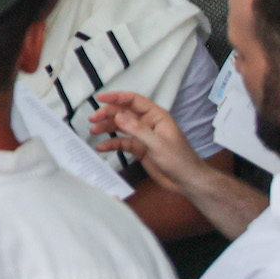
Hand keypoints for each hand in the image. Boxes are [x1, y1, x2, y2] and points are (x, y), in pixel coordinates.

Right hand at [89, 91, 204, 196]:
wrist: (186, 181)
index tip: (100, 98)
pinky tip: (102, 147)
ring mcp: (142, 136)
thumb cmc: (179, 160)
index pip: (133, 100)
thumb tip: (117, 116)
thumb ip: (137, 129)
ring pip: (120, 127)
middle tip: (93, 119)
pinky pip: (122, 143)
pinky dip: (112, 144)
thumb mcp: (158, 144)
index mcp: (156, 116)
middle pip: (124, 113)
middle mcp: (147, 123)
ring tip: (93, 131)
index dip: (117, 97)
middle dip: (108, 114)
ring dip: (107, 127)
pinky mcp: (139, 149)